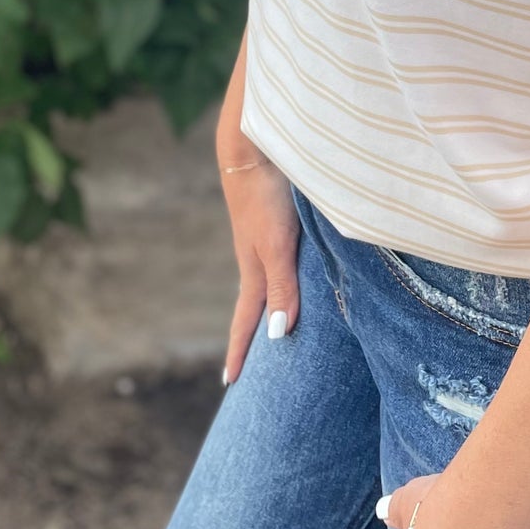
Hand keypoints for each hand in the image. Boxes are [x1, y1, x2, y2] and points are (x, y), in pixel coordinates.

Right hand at [220, 150, 298, 383]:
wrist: (255, 146)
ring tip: (274, 327)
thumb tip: (277, 336)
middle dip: (253, 335)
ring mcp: (267, 238)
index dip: (240, 350)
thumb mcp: (277, 247)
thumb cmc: (266, 198)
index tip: (231, 383)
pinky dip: (285, 278)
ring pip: (271, 282)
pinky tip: (298, 273)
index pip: (246, 320)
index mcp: (255, 270)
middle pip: (257, 305)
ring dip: (271, 306)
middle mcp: (259, 258)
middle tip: (248, 366)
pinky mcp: (278, 219)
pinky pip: (283, 260)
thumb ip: (281, 287)